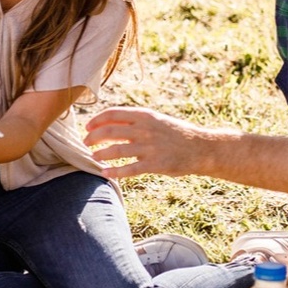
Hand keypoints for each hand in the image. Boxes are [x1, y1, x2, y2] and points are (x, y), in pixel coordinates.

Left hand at [83, 106, 213, 176]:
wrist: (201, 148)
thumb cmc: (177, 134)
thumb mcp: (157, 120)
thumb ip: (137, 121)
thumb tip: (111, 123)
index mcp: (145, 115)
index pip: (112, 113)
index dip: (96, 120)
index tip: (88, 127)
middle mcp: (145, 129)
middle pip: (109, 131)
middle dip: (93, 138)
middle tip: (86, 143)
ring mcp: (149, 147)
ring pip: (116, 150)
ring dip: (100, 154)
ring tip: (94, 157)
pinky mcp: (154, 165)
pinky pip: (128, 169)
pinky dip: (114, 172)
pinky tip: (105, 173)